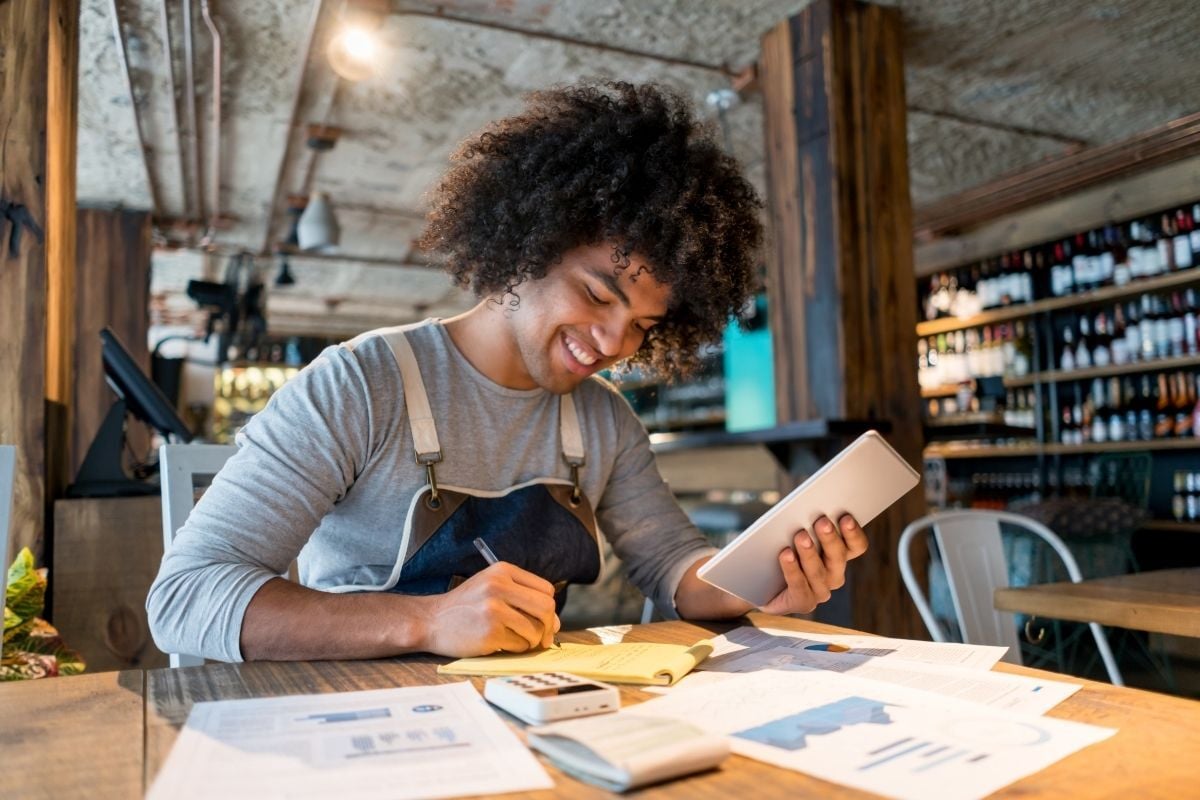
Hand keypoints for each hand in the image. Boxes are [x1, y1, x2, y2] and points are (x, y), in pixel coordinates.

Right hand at [421, 562, 560, 656]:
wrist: (431, 620)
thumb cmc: (466, 606)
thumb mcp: (491, 587)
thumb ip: (523, 598)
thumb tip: (556, 623)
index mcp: (502, 571)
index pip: (545, 590)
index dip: (549, 608)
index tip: (544, 620)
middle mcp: (499, 586)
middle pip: (546, 608)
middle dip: (549, 626)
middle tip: (543, 638)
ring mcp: (494, 610)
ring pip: (535, 630)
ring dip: (531, 641)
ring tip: (516, 639)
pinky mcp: (489, 633)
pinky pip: (519, 645)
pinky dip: (516, 648)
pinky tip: (501, 643)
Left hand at [760, 514, 867, 614]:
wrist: (756, 580)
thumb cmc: (777, 548)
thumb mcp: (792, 531)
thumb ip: (805, 521)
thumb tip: (807, 508)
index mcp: (839, 555)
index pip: (857, 546)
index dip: (853, 533)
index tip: (846, 517)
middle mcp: (834, 575)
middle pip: (839, 557)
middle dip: (830, 538)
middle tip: (821, 521)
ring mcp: (819, 591)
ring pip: (819, 572)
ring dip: (810, 553)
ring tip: (800, 535)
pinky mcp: (802, 602)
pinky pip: (799, 587)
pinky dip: (792, 569)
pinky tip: (785, 554)